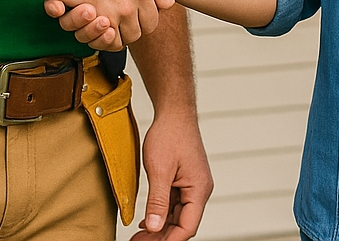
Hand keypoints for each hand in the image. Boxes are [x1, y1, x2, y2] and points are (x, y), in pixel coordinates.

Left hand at [134, 111, 212, 239]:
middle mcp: (199, 189)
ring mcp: (192, 184)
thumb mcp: (159, 170)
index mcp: (199, 189)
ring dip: (160, 227)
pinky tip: (147, 221)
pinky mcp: (184, 179)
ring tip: (139, 235)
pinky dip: (161, 214)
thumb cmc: (170, 134)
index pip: (187, 227)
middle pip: (182, 224)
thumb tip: (154, 228)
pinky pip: (174, 204)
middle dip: (161, 236)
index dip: (168, 240)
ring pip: (178, 216)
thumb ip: (157, 201)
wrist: (173, 111)